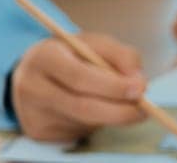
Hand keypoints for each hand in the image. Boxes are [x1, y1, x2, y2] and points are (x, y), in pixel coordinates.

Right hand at [11, 33, 147, 141]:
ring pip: (84, 122)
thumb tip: (139, 82)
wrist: (34, 71)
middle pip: (82, 107)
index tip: (140, 89)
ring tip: (120, 102)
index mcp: (44, 57)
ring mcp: (33, 113)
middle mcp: (32, 86)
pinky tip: (93, 109)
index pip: (79, 76)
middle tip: (144, 109)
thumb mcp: (94, 44)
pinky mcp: (37, 132)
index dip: (112, 86)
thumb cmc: (71, 54)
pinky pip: (77, 132)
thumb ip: (121, 56)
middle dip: (119, 111)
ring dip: (110, 116)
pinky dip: (95, 123)